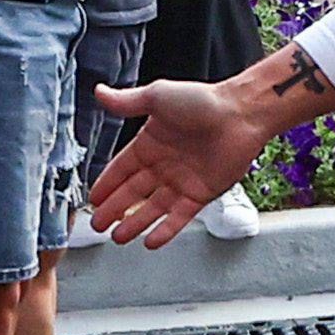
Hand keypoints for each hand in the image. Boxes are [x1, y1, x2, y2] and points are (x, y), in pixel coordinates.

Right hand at [83, 77, 273, 247]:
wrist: (240, 114)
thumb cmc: (203, 101)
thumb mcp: (157, 97)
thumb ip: (126, 102)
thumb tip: (100, 93)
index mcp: (150, 144)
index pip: (121, 169)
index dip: (106, 184)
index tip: (94, 199)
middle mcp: (164, 165)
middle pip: (133, 192)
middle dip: (115, 209)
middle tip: (98, 224)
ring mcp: (182, 181)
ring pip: (152, 209)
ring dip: (135, 223)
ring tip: (118, 237)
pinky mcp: (201, 194)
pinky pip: (179, 217)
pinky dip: (165, 230)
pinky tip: (150, 241)